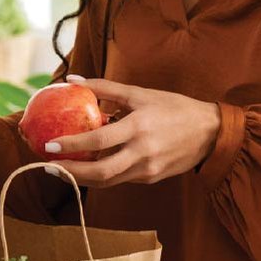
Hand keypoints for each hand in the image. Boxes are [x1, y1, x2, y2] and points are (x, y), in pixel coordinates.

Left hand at [45, 75, 220, 186]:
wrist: (212, 132)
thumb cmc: (173, 107)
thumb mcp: (140, 93)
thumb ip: (105, 88)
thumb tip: (71, 80)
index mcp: (139, 127)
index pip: (98, 139)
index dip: (72, 144)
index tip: (49, 145)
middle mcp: (143, 152)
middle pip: (100, 172)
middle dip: (70, 173)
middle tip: (48, 165)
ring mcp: (148, 169)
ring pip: (108, 181)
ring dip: (81, 178)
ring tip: (60, 169)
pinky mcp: (151, 178)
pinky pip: (120, 179)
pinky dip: (101, 175)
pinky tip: (86, 167)